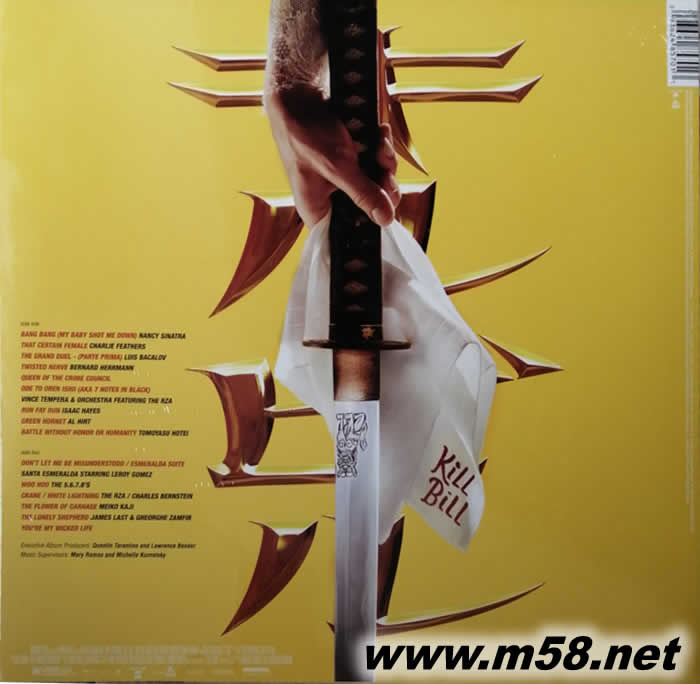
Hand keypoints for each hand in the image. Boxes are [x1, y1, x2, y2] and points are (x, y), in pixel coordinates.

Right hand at [264, 84, 399, 227]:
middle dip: (383, 185)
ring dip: (385, 162)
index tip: (387, 211)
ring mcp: (343, 180)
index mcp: (318, 211)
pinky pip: (376, 162)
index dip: (371, 226)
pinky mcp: (353, 161)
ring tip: (379, 142)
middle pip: (371, 208)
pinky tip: (378, 133)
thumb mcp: (337, 166)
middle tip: (385, 169)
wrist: (299, 94)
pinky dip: (381, 147)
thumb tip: (385, 219)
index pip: (350, 234)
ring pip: (378, 183)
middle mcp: (331, 199)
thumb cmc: (304, 131)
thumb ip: (363, 194)